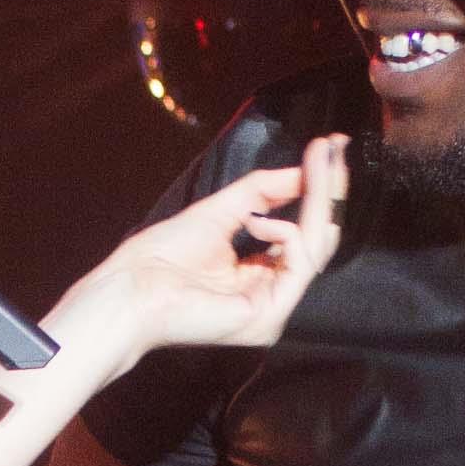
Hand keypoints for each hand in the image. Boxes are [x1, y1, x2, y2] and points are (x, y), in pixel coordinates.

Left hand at [51, 137, 348, 374]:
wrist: (130, 290)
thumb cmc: (160, 258)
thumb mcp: (221, 210)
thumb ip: (263, 191)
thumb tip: (304, 170)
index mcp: (257, 277)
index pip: (301, 233)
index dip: (318, 192)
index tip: (329, 149)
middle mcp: (270, 295)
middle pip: (317, 240)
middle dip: (327, 190)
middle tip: (334, 148)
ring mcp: (272, 310)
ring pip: (315, 249)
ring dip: (317, 200)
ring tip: (315, 164)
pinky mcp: (268, 317)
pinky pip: (299, 265)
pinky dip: (287, 231)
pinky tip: (260, 220)